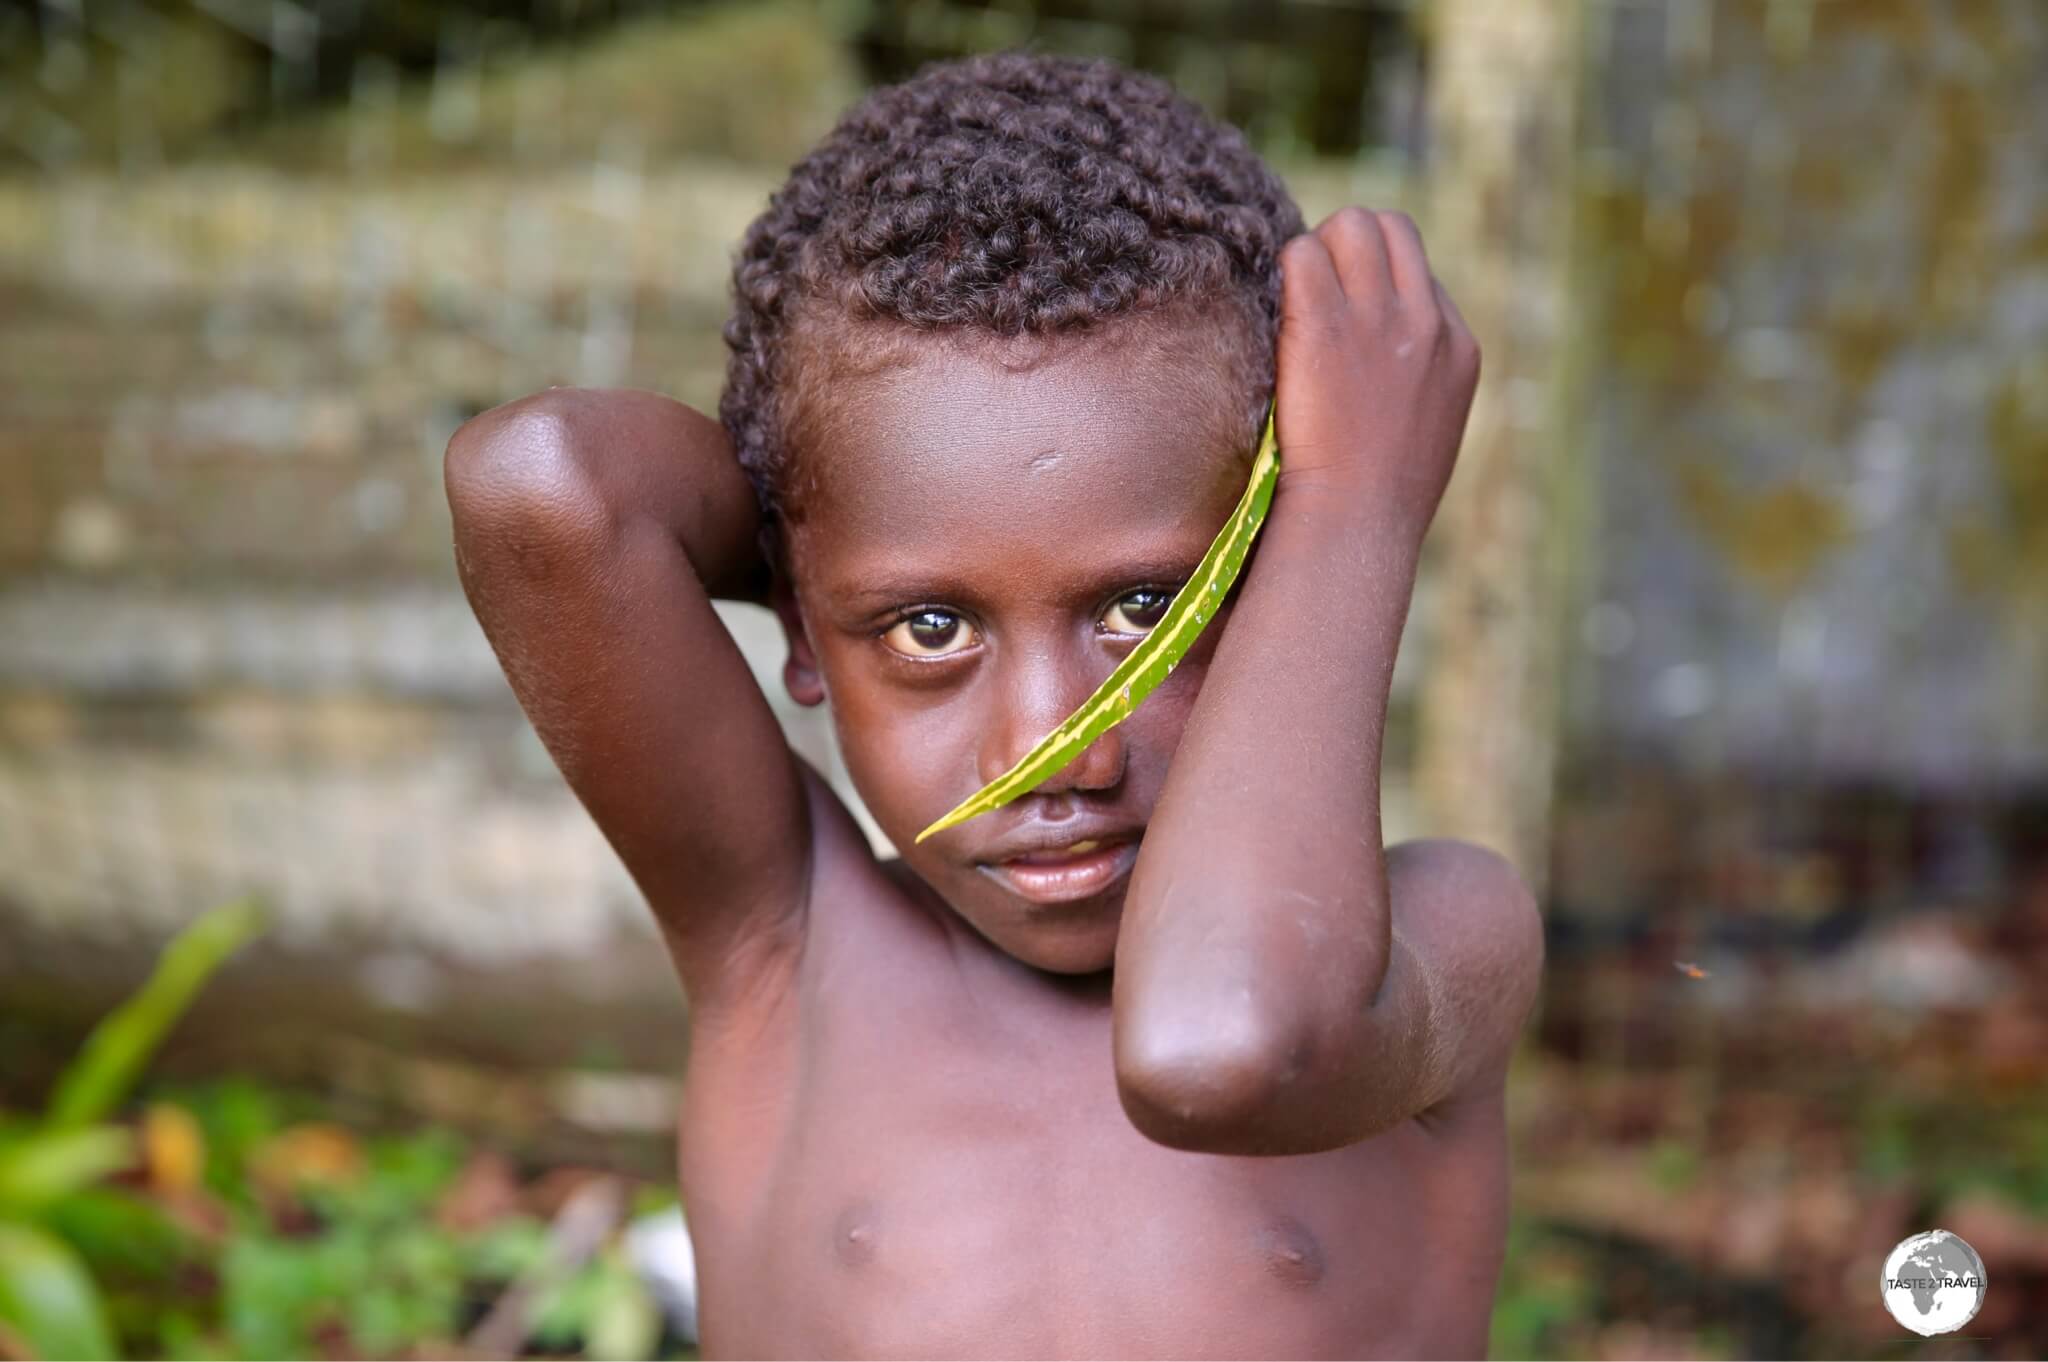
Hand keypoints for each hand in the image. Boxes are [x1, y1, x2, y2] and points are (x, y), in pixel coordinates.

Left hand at [1273, 208, 1478, 537]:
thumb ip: (1416, 385)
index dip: (1375, 286)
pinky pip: (1301, 254)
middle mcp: (1426, 321)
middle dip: (1346, 247)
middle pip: (1389, 228)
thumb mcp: (1424, 434)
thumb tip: (1384, 367)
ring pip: (1350, 225)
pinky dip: (1283, 271)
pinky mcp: (1325, 325)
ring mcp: (1378, 319)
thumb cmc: (1378, 500)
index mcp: (1458, 347)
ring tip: (1293, 304)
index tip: (1345, 321)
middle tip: (1313, 294)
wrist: (1355, 521)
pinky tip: (1273, 314)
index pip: (1418, 273)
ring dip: (1314, 252)